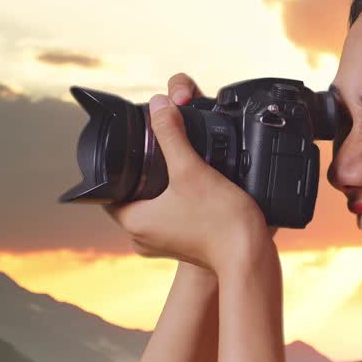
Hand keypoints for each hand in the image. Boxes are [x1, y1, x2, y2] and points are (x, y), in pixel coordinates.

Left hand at [102, 73, 278, 273]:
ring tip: (177, 168)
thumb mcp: (191, 169)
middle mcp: (142, 238)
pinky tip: (195, 190)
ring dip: (162, 189)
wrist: (251, 257)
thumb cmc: (221, 221)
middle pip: (132, 195)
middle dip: (144, 174)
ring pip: (152, 206)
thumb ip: (172, 134)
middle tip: (159, 153)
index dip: (119, 165)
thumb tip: (159, 104)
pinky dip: (178, 204)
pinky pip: (171, 219)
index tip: (133, 148)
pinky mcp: (184, 247)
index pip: (109, 188)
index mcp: (134, 222)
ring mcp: (163, 246)